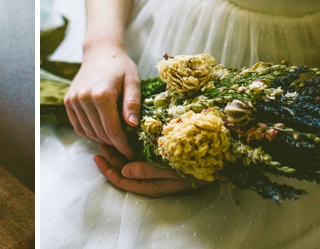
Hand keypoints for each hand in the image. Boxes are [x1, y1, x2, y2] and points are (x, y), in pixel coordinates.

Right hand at [63, 45, 140, 157]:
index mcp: (101, 94)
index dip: (123, 145)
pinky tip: (101, 130)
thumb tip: (132, 125)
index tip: (131, 152)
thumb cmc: (120, 67)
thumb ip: (133, 103)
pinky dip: (89, 133)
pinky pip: (78, 126)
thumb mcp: (133, 81)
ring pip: (88, 132)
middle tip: (126, 146)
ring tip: (115, 138)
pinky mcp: (68, 101)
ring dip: (102, 139)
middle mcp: (83, 98)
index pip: (112, 130)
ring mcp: (73, 100)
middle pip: (100, 133)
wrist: (100, 53)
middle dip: (114, 144)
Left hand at [94, 144, 211, 197]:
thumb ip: (148, 171)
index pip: (123, 181)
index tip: (97, 156)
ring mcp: (157, 168)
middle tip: (98, 140)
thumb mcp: (173, 170)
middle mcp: (153, 178)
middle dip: (110, 157)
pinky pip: (141, 154)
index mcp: (153, 185)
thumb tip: (124, 171)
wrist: (221, 158)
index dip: (108, 170)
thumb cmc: (197, 165)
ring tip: (107, 135)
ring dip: (119, 150)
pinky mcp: (162, 157)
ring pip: (131, 161)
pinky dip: (131, 145)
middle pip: (124, 170)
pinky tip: (126, 134)